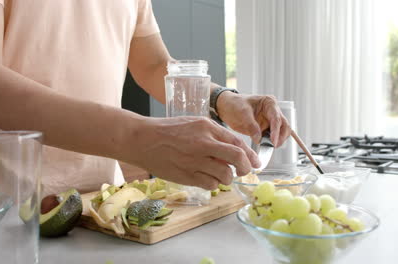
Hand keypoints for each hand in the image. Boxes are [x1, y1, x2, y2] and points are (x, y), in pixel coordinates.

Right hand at [129, 116, 260, 189]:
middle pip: (237, 158)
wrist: (142, 139)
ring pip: (225, 175)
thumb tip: (234, 151)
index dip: (250, 154)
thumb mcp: (194, 123)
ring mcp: (195, 160)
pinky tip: (206, 178)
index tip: (255, 162)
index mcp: (207, 127)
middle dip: (246, 168)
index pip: (237, 142)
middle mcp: (204, 143)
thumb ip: (214, 135)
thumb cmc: (167, 130)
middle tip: (245, 171)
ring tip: (220, 174)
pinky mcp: (187, 175)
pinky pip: (210, 184)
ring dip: (227, 177)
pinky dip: (213, 184)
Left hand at [216, 93, 290, 146]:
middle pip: (284, 126)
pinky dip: (271, 143)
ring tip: (269, 148)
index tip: (273, 141)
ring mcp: (270, 121)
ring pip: (281, 133)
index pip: (276, 118)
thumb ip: (251, 126)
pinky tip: (266, 148)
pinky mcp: (265, 129)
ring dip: (277, 141)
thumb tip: (259, 139)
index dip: (276, 131)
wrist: (226, 107)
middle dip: (280, 137)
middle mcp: (273, 111)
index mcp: (269, 103)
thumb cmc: (234, 104)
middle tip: (273, 146)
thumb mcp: (242, 113)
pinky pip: (272, 138)